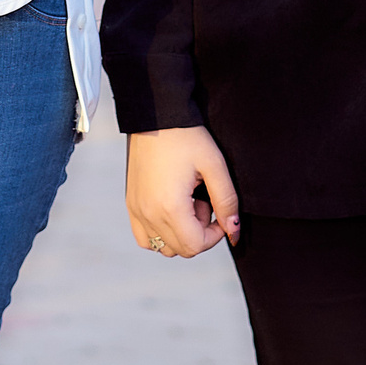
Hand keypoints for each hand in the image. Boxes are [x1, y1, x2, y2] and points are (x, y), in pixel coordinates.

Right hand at [125, 125, 241, 257]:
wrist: (155, 114)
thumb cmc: (186, 136)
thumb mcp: (214, 165)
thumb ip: (227, 201)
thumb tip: (234, 231)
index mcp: (169, 206)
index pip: (195, 246)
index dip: (215, 235)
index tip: (220, 211)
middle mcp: (148, 214)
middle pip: (181, 249)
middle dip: (199, 233)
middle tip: (203, 201)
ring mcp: (136, 210)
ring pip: (163, 247)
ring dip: (181, 233)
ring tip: (187, 203)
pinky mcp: (131, 204)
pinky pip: (145, 237)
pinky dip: (161, 233)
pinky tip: (172, 209)